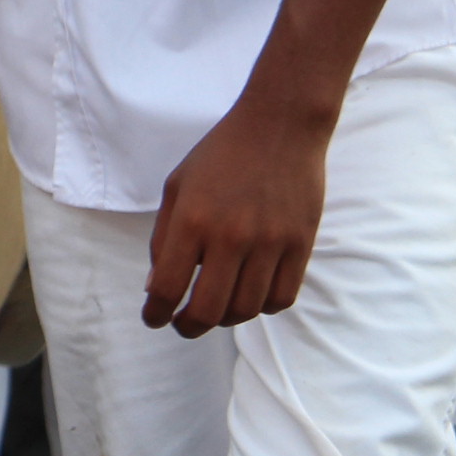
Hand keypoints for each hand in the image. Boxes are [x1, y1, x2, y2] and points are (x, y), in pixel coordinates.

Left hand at [144, 97, 331, 337]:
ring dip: (225, 318)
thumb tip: (156, 287)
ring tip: (214, 308)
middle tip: (182, 325)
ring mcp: (270, 244)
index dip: (156, 312)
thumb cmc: (220, 155)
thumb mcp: (176, 187)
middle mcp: (231, 237)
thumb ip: (163, 238)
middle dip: (188, 326)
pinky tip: (249, 295)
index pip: (168, 287)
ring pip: (246, 309)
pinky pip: (282, 298)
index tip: (153, 319)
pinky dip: (262, 307)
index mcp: (192, 221)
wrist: (279, 128)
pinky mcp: (301, 246)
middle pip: (208, 310)